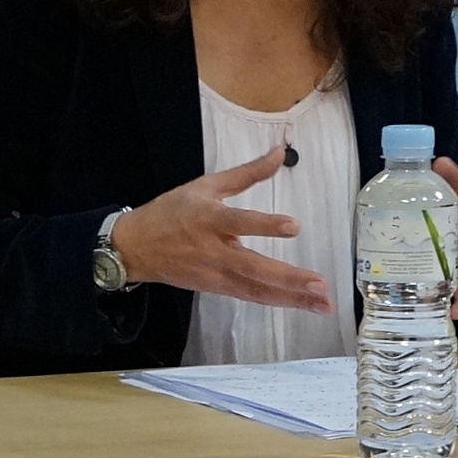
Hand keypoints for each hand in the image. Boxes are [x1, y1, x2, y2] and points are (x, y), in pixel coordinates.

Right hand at [109, 145, 337, 313]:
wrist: (135, 248)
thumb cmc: (172, 212)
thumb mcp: (205, 185)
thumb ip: (246, 173)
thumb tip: (279, 152)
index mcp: (209, 219)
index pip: (240, 222)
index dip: (266, 225)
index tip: (294, 226)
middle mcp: (214, 251)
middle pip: (254, 268)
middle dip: (289, 279)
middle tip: (321, 285)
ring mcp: (215, 274)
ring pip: (256, 289)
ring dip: (290, 298)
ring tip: (322, 304)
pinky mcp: (216, 288)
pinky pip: (250, 296)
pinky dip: (276, 301)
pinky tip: (300, 304)